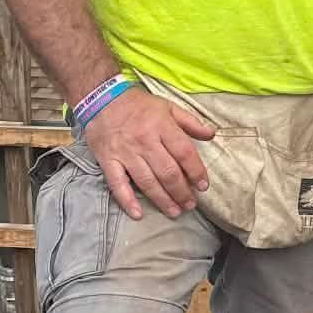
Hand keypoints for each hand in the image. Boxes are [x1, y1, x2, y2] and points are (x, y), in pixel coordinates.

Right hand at [83, 87, 214, 219]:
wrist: (101, 99)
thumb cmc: (138, 105)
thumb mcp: (167, 106)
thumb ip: (190, 121)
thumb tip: (211, 134)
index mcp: (162, 126)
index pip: (184, 153)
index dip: (196, 171)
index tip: (203, 186)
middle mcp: (145, 141)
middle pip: (167, 172)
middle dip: (181, 191)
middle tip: (190, 204)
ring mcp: (126, 152)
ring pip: (147, 181)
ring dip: (162, 200)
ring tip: (175, 212)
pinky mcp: (108, 160)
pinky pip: (118, 184)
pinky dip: (127, 200)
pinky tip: (138, 214)